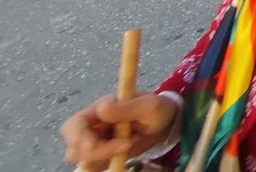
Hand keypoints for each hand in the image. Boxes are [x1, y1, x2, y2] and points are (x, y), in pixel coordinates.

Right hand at [61, 92, 178, 169]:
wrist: (165, 124)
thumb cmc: (157, 109)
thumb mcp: (148, 105)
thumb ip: (126, 107)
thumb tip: (102, 107)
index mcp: (98, 110)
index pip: (74, 125)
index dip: (78, 137)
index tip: (92, 145)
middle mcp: (93, 127)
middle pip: (75, 147)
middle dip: (97, 151)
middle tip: (126, 144)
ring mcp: (97, 143)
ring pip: (85, 160)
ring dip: (106, 157)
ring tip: (131, 143)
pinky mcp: (104, 157)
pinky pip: (95, 167)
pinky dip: (107, 165)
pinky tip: (124, 156)